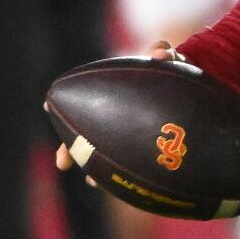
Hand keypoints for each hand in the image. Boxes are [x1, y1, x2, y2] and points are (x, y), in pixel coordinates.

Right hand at [51, 41, 180, 180]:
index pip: (80, 99)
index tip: (46, 107)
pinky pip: (132, 163)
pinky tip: (124, 185)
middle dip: (70, 149)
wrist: (193, 92)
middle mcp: (111, 115)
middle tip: (62, 162)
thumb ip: (164, 54)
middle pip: (85, 133)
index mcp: (110, 94)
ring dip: (96, 168)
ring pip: (104, 153)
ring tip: (92, 182)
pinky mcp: (146, 148)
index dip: (62, 104)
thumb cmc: (174, 74)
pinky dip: (126, 174)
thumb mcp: (169, 61)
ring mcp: (127, 132)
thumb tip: (158, 53)